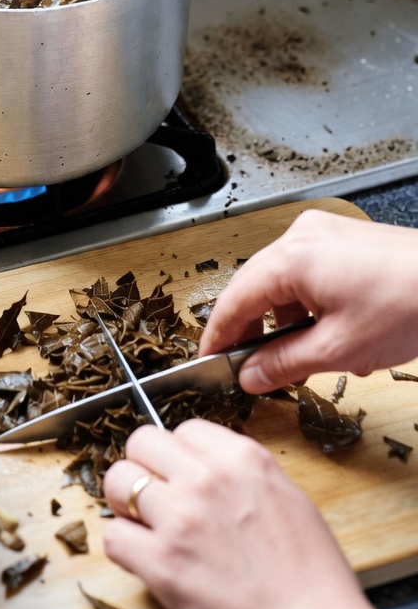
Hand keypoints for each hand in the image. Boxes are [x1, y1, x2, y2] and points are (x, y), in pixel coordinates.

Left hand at [103, 420, 388, 608]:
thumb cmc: (311, 573)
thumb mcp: (286, 496)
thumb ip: (240, 472)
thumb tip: (204, 465)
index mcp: (242, 457)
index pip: (185, 429)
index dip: (180, 454)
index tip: (183, 475)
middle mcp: (207, 477)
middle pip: (142, 442)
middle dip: (144, 466)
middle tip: (154, 495)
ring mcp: (180, 517)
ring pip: (118, 481)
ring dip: (125, 503)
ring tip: (143, 524)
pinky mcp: (161, 562)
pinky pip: (114, 536)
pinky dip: (124, 547)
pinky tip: (144, 557)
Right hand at [199, 209, 417, 393]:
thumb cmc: (408, 304)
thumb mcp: (337, 349)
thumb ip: (284, 364)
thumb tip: (251, 375)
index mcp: (291, 257)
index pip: (234, 299)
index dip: (219, 335)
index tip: (210, 361)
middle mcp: (301, 235)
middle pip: (256, 287)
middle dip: (255, 330)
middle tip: (252, 367)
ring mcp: (322, 233)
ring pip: (282, 281)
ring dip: (285, 320)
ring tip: (302, 357)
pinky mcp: (342, 238)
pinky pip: (306, 271)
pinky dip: (307, 303)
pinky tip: (326, 333)